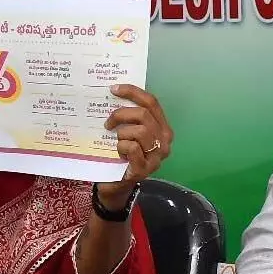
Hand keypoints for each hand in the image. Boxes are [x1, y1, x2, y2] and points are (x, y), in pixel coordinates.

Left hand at [98, 84, 172, 208]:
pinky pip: (132, 148)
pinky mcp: (144, 169)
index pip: (152, 102)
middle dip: (122, 114)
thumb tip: (113, 92)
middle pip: (144, 114)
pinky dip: (121, 147)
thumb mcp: (127, 131)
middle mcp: (164, 141)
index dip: (133, 92)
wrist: (114, 184)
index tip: (113, 88)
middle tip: (108, 122)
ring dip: (122, 133)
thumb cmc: (120, 154)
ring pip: (140, 131)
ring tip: (115, 141)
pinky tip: (118, 154)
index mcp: (162, 128)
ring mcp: (156, 157)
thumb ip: (129, 116)